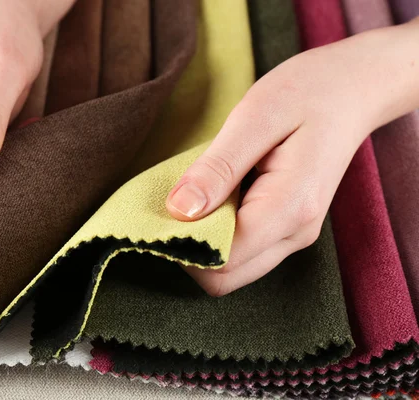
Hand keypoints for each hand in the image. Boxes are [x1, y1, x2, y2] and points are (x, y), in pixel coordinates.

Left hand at [166, 20, 418, 295]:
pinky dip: (217, 235)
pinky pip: (243, 251)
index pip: (222, 262)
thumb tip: (179, 211)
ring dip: (202, 244)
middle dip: (188, 251)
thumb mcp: (255, 118)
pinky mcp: (286, 228)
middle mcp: (296, 234)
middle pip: (225, 278)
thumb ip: (218, 168)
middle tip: (169, 206)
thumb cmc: (306, 93)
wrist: (352, 91)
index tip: (159, 213)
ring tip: (192, 197)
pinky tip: (211, 198)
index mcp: (290, 208)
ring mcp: (294, 235)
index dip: (182, 245)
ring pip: (232, 270)